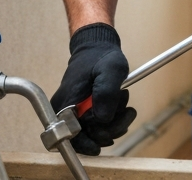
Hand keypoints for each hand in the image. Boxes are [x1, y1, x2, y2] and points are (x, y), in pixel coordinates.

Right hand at [50, 23, 136, 154]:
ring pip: (94, 135)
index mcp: (65, 103)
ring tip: (124, 103)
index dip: (89, 142)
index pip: (71, 137)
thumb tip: (102, 118)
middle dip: (110, 130)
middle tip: (127, 112)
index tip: (109, 137)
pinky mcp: (83, 113)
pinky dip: (113, 122)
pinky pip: (98, 127)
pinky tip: (121, 108)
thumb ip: (106, 93)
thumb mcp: (110, 70)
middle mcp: (64, 111)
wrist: (96, 48)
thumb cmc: (101, 57)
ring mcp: (74, 113)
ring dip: (115, 125)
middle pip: (86, 138)